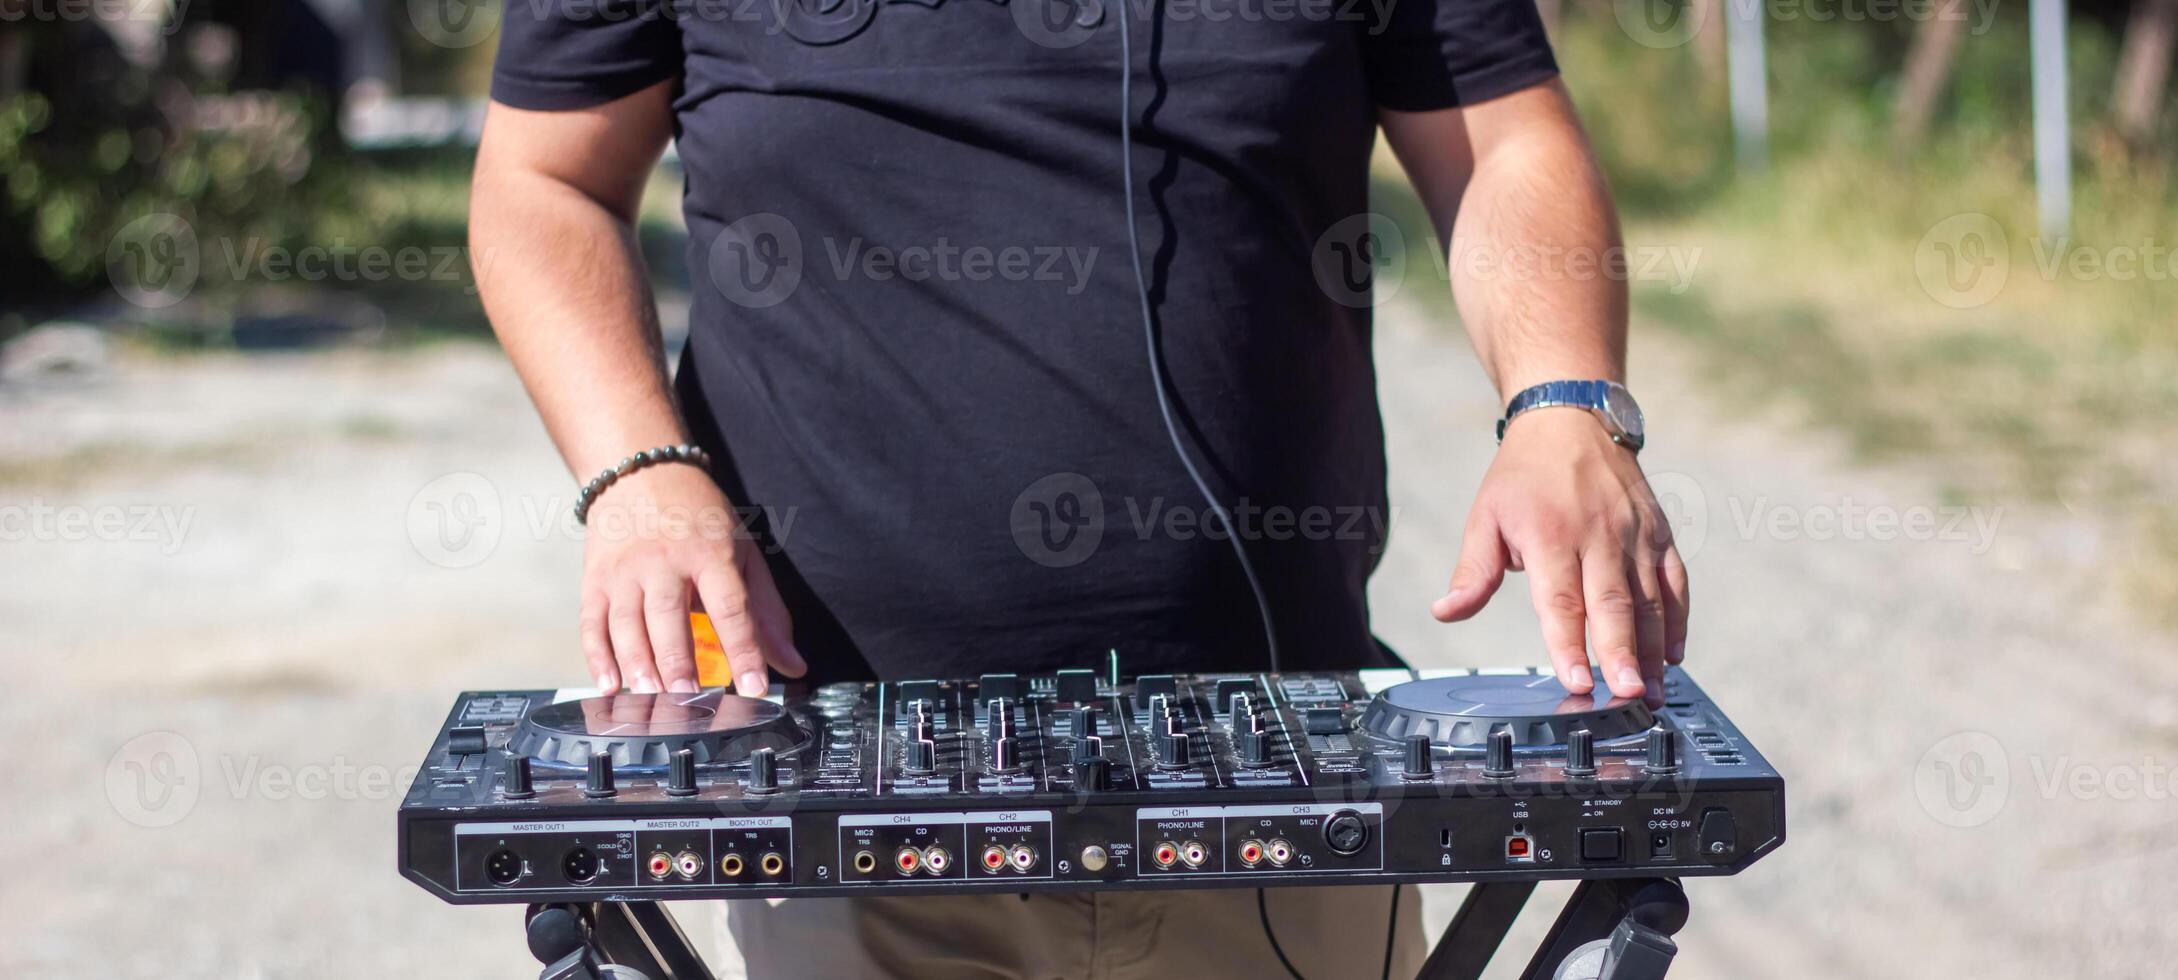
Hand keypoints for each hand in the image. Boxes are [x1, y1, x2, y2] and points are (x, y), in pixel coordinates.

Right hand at [579, 463, 805, 695]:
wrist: (642, 474)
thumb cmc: (701, 521)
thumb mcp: (743, 552)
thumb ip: (767, 612)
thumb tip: (792, 663)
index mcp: (711, 553)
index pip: (731, 606)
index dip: (745, 648)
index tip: (755, 687)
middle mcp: (665, 561)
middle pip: (669, 614)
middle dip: (677, 660)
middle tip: (688, 699)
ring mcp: (625, 570)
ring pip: (626, 622)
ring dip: (637, 663)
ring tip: (649, 696)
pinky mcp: (595, 579)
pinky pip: (592, 622)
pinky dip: (597, 656)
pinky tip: (608, 684)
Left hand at [1430, 408, 1687, 703]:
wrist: (1572, 418)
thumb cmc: (1524, 475)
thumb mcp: (1485, 517)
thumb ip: (1472, 572)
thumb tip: (1445, 612)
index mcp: (1551, 534)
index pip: (1562, 600)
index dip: (1569, 644)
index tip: (1576, 682)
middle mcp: (1599, 535)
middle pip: (1613, 604)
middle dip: (1622, 654)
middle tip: (1627, 695)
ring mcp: (1635, 534)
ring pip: (1650, 600)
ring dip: (1653, 650)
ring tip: (1651, 692)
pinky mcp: (1659, 533)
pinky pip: (1674, 582)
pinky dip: (1677, 621)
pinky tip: (1673, 656)